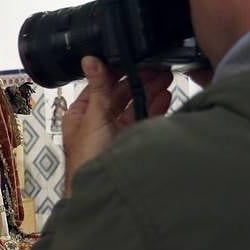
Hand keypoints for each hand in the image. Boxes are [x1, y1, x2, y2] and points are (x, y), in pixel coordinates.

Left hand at [62, 57, 171, 194]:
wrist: (102, 192)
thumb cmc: (88, 158)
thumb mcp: (93, 117)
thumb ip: (98, 88)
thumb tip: (89, 59)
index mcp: (82, 113)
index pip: (100, 85)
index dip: (117, 71)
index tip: (135, 56)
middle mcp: (99, 120)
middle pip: (120, 95)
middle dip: (138, 80)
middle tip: (159, 66)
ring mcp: (116, 132)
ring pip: (134, 106)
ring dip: (149, 91)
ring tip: (167, 77)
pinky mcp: (131, 142)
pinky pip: (143, 120)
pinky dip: (155, 108)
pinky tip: (166, 96)